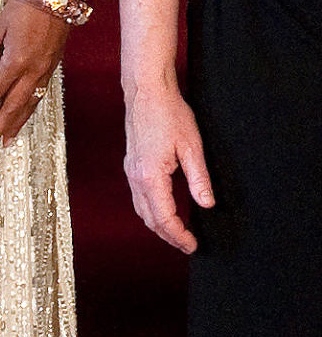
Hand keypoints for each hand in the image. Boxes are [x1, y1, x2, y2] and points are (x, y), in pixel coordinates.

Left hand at [0, 0, 67, 153]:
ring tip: (4, 144)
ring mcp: (45, 71)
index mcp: (16, 61)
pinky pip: (39, 96)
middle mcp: (33, 71)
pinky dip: (29, 111)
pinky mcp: (52, 68)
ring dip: (15, 126)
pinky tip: (22, 118)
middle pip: (11, 108)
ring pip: (28, 106)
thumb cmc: (26, 3)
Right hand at [123, 81, 214, 252]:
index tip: (192, 245)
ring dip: (158, 225)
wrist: (146, 91)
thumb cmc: (169, 114)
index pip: (165, 217)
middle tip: (187, 245)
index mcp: (150, 176)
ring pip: (141, 209)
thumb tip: (207, 204)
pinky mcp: (131, 164)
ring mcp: (130, 171)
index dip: (179, 235)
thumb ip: (199, 179)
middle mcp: (135, 177)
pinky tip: (163, 209)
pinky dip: (151, 210)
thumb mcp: (192, 147)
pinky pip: (138, 197)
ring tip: (177, 233)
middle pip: (149, 219)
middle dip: (168, 236)